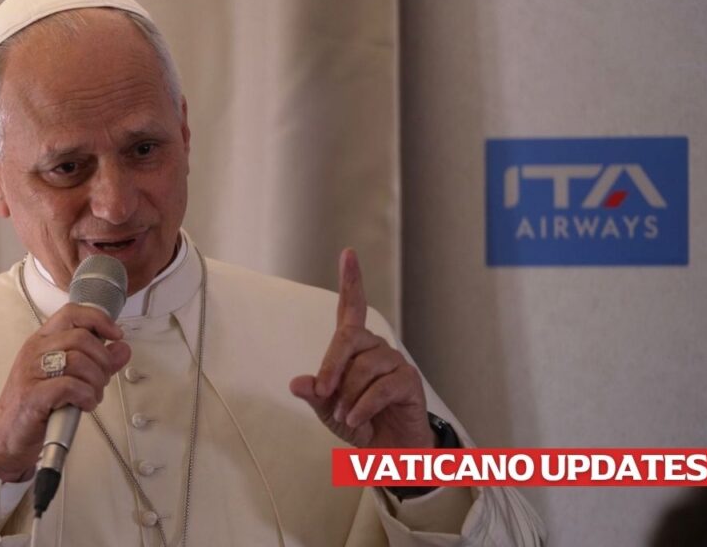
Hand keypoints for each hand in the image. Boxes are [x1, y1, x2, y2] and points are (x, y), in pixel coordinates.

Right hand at [0, 304, 130, 481]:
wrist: (7, 438)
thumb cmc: (36, 405)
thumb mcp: (69, 377)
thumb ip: (98, 362)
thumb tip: (122, 349)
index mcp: (42, 341)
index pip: (72, 313)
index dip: (99, 319)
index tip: (116, 335)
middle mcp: (35, 351)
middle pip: (82, 338)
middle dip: (103, 360)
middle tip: (102, 380)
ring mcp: (31, 372)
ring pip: (79, 361)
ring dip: (96, 381)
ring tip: (92, 395)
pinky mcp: (33, 396)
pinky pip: (70, 386)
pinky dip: (86, 396)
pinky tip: (85, 404)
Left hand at [290, 249, 434, 448]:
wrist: (388, 453)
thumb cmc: (359, 422)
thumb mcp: (328, 409)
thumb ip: (315, 394)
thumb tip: (298, 383)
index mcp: (356, 348)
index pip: (353, 308)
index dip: (351, 281)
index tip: (348, 254)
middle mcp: (376, 348)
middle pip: (348, 339)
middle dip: (331, 367)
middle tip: (323, 393)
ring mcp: (395, 362)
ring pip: (363, 368)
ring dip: (348, 396)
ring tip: (345, 417)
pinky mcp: (409, 380)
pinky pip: (380, 388)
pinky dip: (363, 406)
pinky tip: (357, 420)